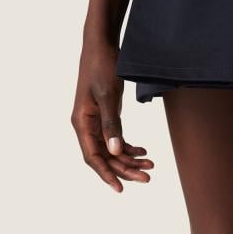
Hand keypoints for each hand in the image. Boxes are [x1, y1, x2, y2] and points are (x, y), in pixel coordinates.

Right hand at [71, 41, 152, 192]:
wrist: (102, 44)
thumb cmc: (102, 65)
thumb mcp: (109, 95)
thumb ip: (112, 124)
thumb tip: (114, 151)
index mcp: (81, 122)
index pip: (92, 157)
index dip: (106, 174)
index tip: (120, 189)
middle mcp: (86, 125)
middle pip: (105, 157)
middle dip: (125, 169)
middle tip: (148, 176)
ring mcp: (96, 122)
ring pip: (112, 150)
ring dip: (130, 160)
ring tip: (151, 165)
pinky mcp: (106, 116)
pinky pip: (116, 139)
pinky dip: (130, 147)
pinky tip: (144, 152)